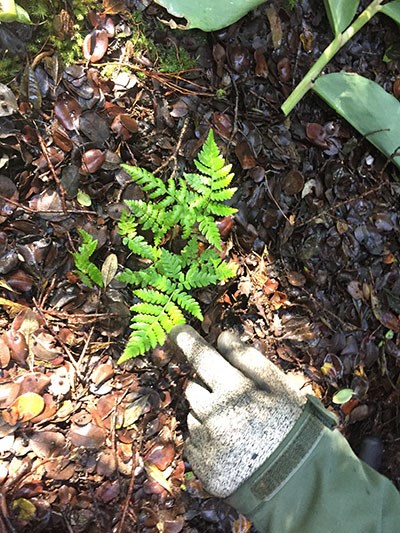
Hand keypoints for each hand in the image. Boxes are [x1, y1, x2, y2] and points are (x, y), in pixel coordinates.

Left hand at [169, 325, 305, 497]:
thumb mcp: (280, 387)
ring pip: (194, 415)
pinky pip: (195, 442)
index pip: (201, 357)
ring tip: (240, 429)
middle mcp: (213, 416)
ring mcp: (206, 443)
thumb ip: (248, 359)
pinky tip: (232, 447)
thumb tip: (223, 338)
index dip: (187, 340)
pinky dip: (207, 439)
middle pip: (193, 388)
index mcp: (233, 391)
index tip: (176, 330)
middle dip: (207, 387)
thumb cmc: (293, 426)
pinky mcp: (202, 467)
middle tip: (234, 399)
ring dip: (208, 415)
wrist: (299, 484)